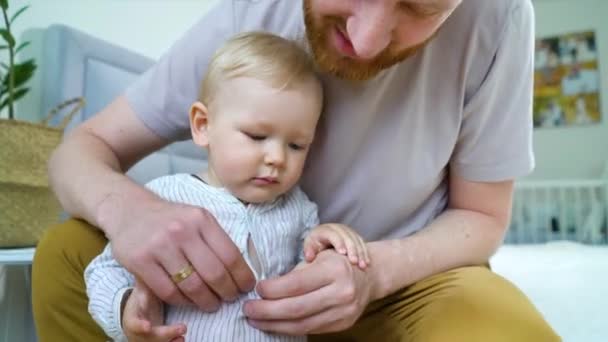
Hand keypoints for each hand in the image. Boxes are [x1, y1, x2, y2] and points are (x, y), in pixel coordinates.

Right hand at [108, 198, 255, 309]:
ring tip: (212, 304)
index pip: (230, 255)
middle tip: (230, 299)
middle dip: (227, 292)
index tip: (246, 287)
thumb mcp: (197, 218)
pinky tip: (189, 301)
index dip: (242, 276)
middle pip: (214, 273)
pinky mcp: (140, 262)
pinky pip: (168, 292)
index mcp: (201, 219)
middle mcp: (181, 231)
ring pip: (192, 286)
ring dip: (206, 301)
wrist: (130, 210)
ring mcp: (160, 246)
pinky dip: (183, 302)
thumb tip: (240, 271)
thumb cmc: (171, 219)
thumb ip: (216, 239)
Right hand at [122, 281, 184, 341]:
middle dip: (165, 334)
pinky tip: (182, 339)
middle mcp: (138, 330)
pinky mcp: (155, 341)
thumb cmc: (143, 296)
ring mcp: (146, 338)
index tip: (147, 327)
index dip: (140, 325)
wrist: (136, 313)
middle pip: (148, 336)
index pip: (134, 322)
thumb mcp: (143, 287)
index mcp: (133, 315)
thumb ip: (148, 278)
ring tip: (183, 337)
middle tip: (183, 328)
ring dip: (170, 341)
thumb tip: (157, 260)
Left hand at [243, 249, 374, 334]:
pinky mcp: (343, 325)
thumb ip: (296, 273)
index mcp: (335, 270)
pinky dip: (289, 328)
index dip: (272, 289)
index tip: (257, 289)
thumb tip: (266, 289)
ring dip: (274, 324)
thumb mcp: (320, 256)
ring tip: (256, 320)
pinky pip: (311, 330)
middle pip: (296, 308)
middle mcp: (342, 293)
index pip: (296, 284)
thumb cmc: (337, 261)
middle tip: (248, 309)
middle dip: (267, 311)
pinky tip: (275, 324)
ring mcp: (344, 312)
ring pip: (302, 324)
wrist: (370, 275)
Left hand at [303, 223, 369, 268]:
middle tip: (354, 261)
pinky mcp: (354, 237)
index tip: (343, 253)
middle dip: (352, 249)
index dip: (338, 242)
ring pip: (356, 240)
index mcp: (324, 230)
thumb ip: (309, 251)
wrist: (322, 242)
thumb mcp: (309, 248)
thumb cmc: (314, 247)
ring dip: (360, 253)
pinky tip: (367, 263)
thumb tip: (309, 257)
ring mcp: (347, 232)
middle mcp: (337, 228)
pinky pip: (362, 244)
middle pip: (347, 236)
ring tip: (362, 265)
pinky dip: (365, 253)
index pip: (333, 234)